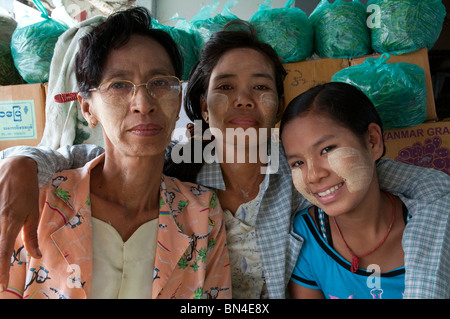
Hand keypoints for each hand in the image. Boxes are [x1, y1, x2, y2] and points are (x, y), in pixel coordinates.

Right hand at [0, 156, 40, 290]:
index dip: (1, 269)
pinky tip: (3, 229)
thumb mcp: (33, 213)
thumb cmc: (27, 192)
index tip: (1, 284)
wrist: (17, 167)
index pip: (2, 250)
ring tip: (6, 240)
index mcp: (10, 221)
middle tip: (0, 275)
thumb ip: (32, 236)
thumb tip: (37, 255)